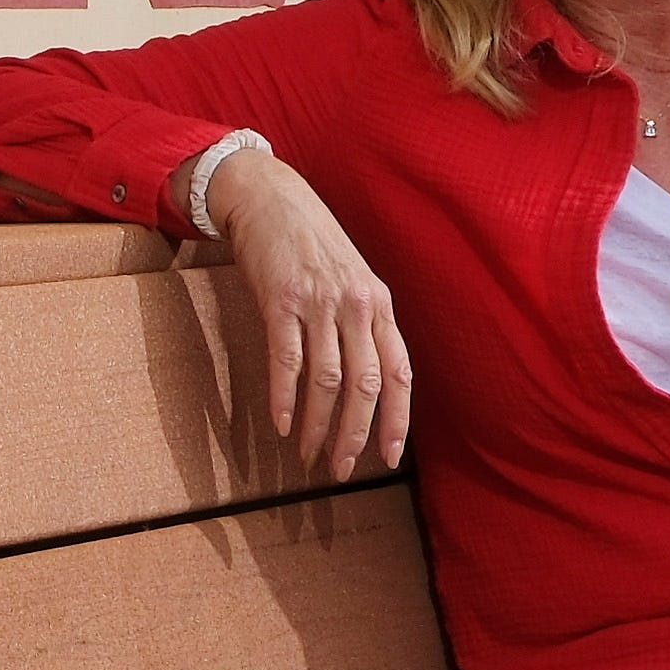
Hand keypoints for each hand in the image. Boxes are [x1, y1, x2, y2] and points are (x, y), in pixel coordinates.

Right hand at [205, 145, 412, 480]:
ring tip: (309, 455)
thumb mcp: (352, 279)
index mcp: (379, 304)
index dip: (397, 420)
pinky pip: (288, 361)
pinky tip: (282, 425)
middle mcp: (355, 306)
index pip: (399, 373)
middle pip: (364, 385)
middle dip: (354, 435)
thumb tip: (367, 380)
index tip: (389, 457)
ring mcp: (318, 304)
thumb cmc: (311, 244)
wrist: (270, 199)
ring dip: (318, 426)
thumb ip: (363, 323)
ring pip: (327, 381)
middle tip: (341, 469)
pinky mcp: (280, 302)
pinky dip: (284, 399)